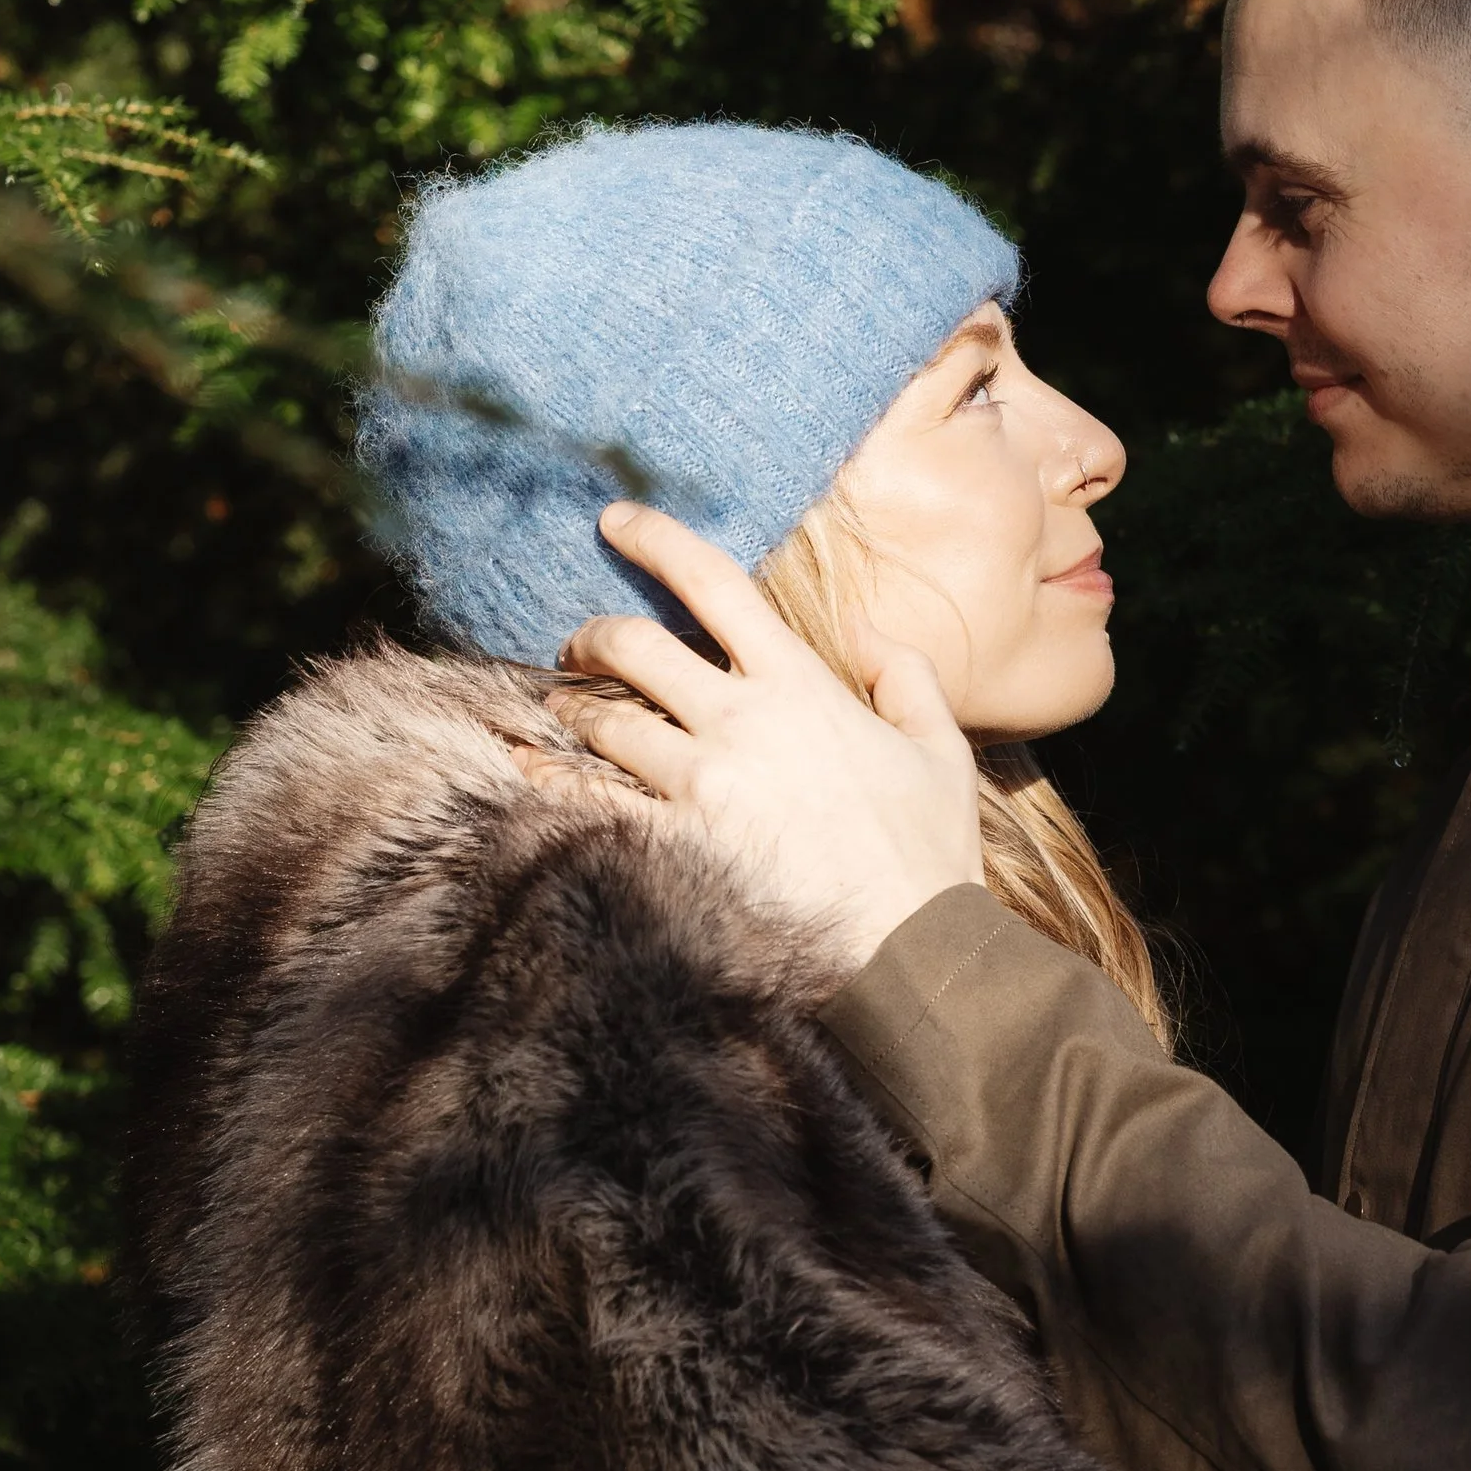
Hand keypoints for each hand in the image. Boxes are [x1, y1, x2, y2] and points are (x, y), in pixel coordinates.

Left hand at [548, 503, 985, 974]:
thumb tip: (865, 630)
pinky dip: (551, 780)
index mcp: (801, 686)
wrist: (912, 950)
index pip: (715, 585)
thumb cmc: (929, 854)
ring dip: (572, 710)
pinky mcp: (677, 844)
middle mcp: (741, 722)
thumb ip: (905, 674)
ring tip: (560, 714)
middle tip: (579, 648)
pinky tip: (527, 771)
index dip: (657, 540)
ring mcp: (702, 785)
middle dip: (592, 637)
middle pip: (633, 647)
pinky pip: (590, 800)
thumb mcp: (943, 750)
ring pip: (604, 721)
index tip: (615, 520)